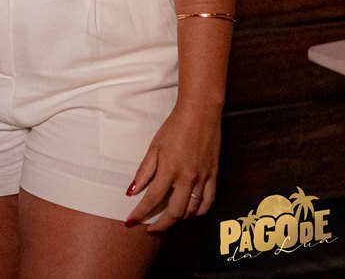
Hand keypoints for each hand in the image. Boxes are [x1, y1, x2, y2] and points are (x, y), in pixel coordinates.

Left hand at [125, 103, 221, 231]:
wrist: (200, 115)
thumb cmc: (174, 128)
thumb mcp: (154, 147)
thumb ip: (144, 171)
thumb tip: (132, 191)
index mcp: (170, 170)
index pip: (152, 199)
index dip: (140, 213)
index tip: (131, 221)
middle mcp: (188, 178)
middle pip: (175, 212)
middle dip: (160, 224)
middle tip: (149, 229)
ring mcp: (203, 179)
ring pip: (192, 210)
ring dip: (179, 220)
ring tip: (167, 221)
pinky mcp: (214, 176)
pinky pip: (209, 202)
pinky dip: (199, 212)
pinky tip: (190, 214)